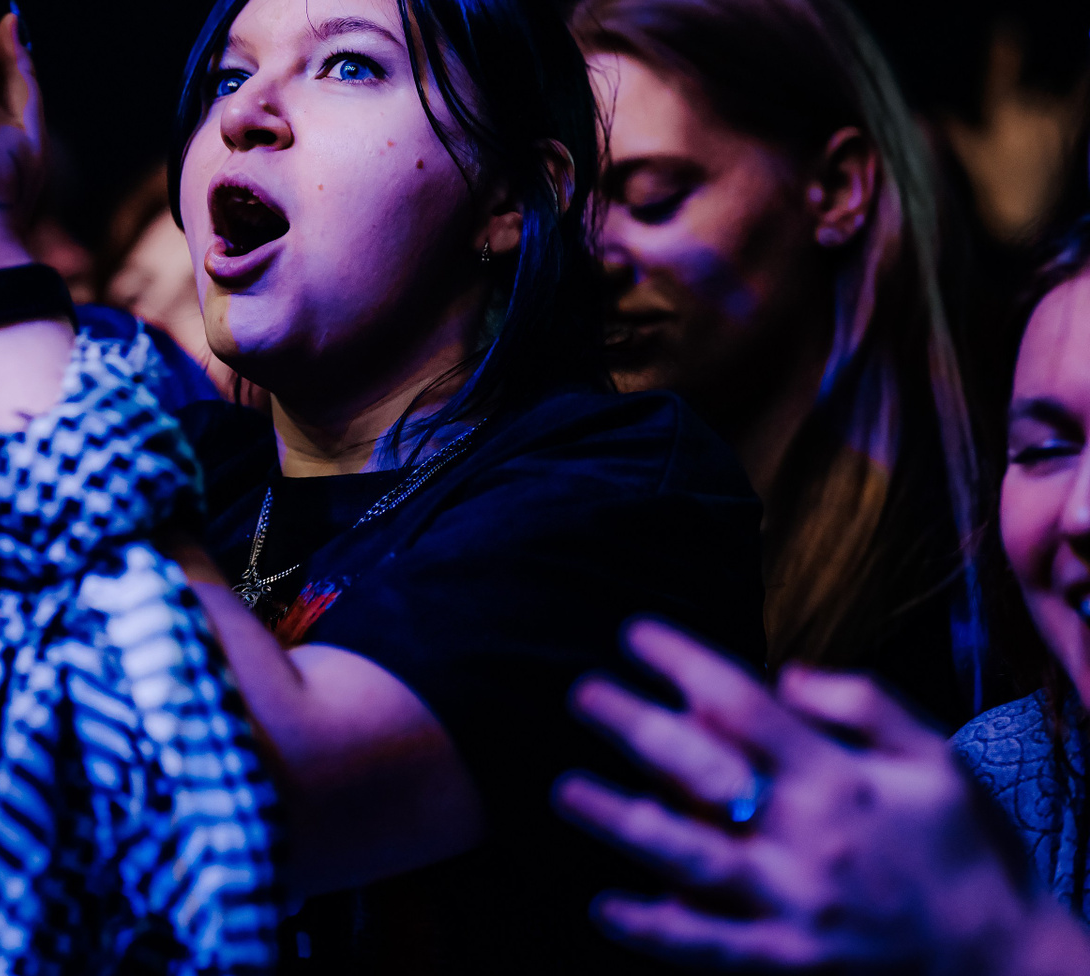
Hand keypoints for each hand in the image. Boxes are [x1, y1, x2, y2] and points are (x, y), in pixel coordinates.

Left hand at [555, 620, 1058, 972]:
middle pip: (699, 770)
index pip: (742, 703)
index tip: (633, 633)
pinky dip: (657, 932)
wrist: (1010, 965)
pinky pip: (709, 948)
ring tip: (565, 791)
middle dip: (633, 726)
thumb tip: (785, 674)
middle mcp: (805, 836)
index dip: (682, 662)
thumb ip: (866, 705)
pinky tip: (606, 908)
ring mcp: (792, 904)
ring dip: (620, 821)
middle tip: (581, 694)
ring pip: (687, 856)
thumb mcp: (939, 761)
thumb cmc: (971, 853)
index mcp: (837, 779)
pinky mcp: (788, 962)